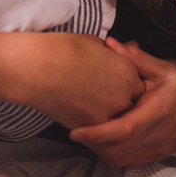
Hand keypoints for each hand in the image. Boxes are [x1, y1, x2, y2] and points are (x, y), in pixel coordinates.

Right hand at [0, 31, 144, 128]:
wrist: (37, 68)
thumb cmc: (62, 49)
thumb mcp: (94, 43)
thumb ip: (114, 54)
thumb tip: (120, 55)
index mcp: (126, 70)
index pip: (138, 84)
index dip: (127, 84)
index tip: (115, 83)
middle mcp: (124, 94)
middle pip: (132, 104)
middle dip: (123, 101)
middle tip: (106, 97)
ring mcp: (109, 113)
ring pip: (119, 121)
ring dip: (112, 116)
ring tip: (94, 108)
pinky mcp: (92, 127)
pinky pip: (103, 133)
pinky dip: (98, 129)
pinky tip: (87, 120)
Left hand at [69, 38, 175, 167]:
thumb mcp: (162, 65)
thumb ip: (134, 58)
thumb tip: (109, 43)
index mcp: (158, 113)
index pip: (122, 131)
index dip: (96, 134)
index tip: (75, 131)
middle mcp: (159, 136)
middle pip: (118, 152)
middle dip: (94, 145)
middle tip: (76, 129)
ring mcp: (160, 148)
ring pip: (123, 161)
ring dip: (103, 151)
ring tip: (88, 135)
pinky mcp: (160, 153)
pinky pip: (132, 162)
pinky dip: (115, 154)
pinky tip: (107, 139)